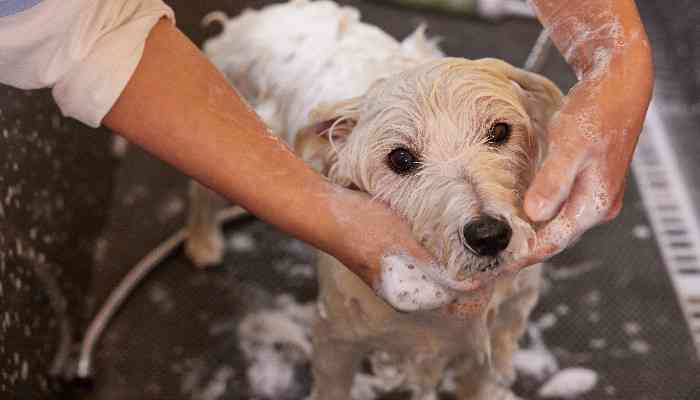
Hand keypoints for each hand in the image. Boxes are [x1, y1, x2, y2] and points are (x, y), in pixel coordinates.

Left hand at [508, 38, 652, 270]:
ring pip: (559, 222)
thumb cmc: (595, 112)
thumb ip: (552, 182)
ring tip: (503, 241)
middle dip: (527, 247)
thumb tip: (534, 215)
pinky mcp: (590, 182)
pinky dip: (541, 213)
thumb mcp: (569, 146)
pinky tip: (521, 213)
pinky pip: (562, 207)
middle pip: (557, 236)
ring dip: (533, 231)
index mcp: (594, 203)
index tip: (500, 265)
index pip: (555, 241)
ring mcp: (596, 195)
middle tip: (495, 258)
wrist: (619, 85)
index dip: (526, 254)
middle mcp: (598, 205)